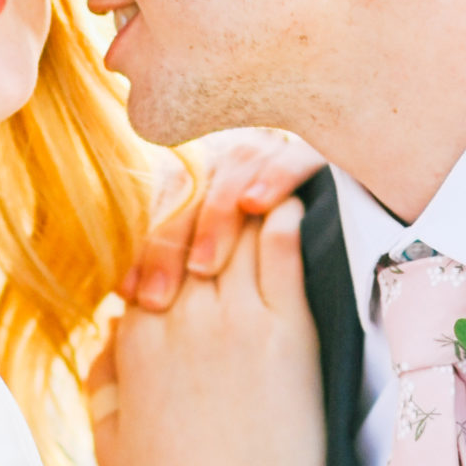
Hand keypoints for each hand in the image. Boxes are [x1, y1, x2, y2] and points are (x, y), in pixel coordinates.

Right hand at [91, 204, 323, 465]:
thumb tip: (109, 345)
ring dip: (245, 206)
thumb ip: (102, 390)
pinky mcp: (287, 333)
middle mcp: (178, 321)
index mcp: (133, 345)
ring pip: (234, 230)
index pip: (148, 261)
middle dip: (207, 210)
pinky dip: (283, 217)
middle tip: (230, 197)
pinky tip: (288, 204)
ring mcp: (234, 322)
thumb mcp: (112, 451)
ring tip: (261, 191)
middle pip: (189, 233)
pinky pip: (282, 249)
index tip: (193, 241)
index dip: (170, 244)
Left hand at [125, 130, 322, 311]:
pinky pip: (295, 154)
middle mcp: (233, 157)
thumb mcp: (221, 292)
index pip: (164, 205)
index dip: (145, 249)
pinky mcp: (319, 155)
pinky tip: (257, 204)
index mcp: (205, 181)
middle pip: (189, 187)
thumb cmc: (268, 305)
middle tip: (157, 300)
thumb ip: (179, 282)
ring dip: (215, 218)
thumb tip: (119, 314)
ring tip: (203, 268)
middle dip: (167, 245)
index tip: (132, 298)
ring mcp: (272, 152)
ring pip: (233, 169)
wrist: (345, 271)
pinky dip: (274, 175)